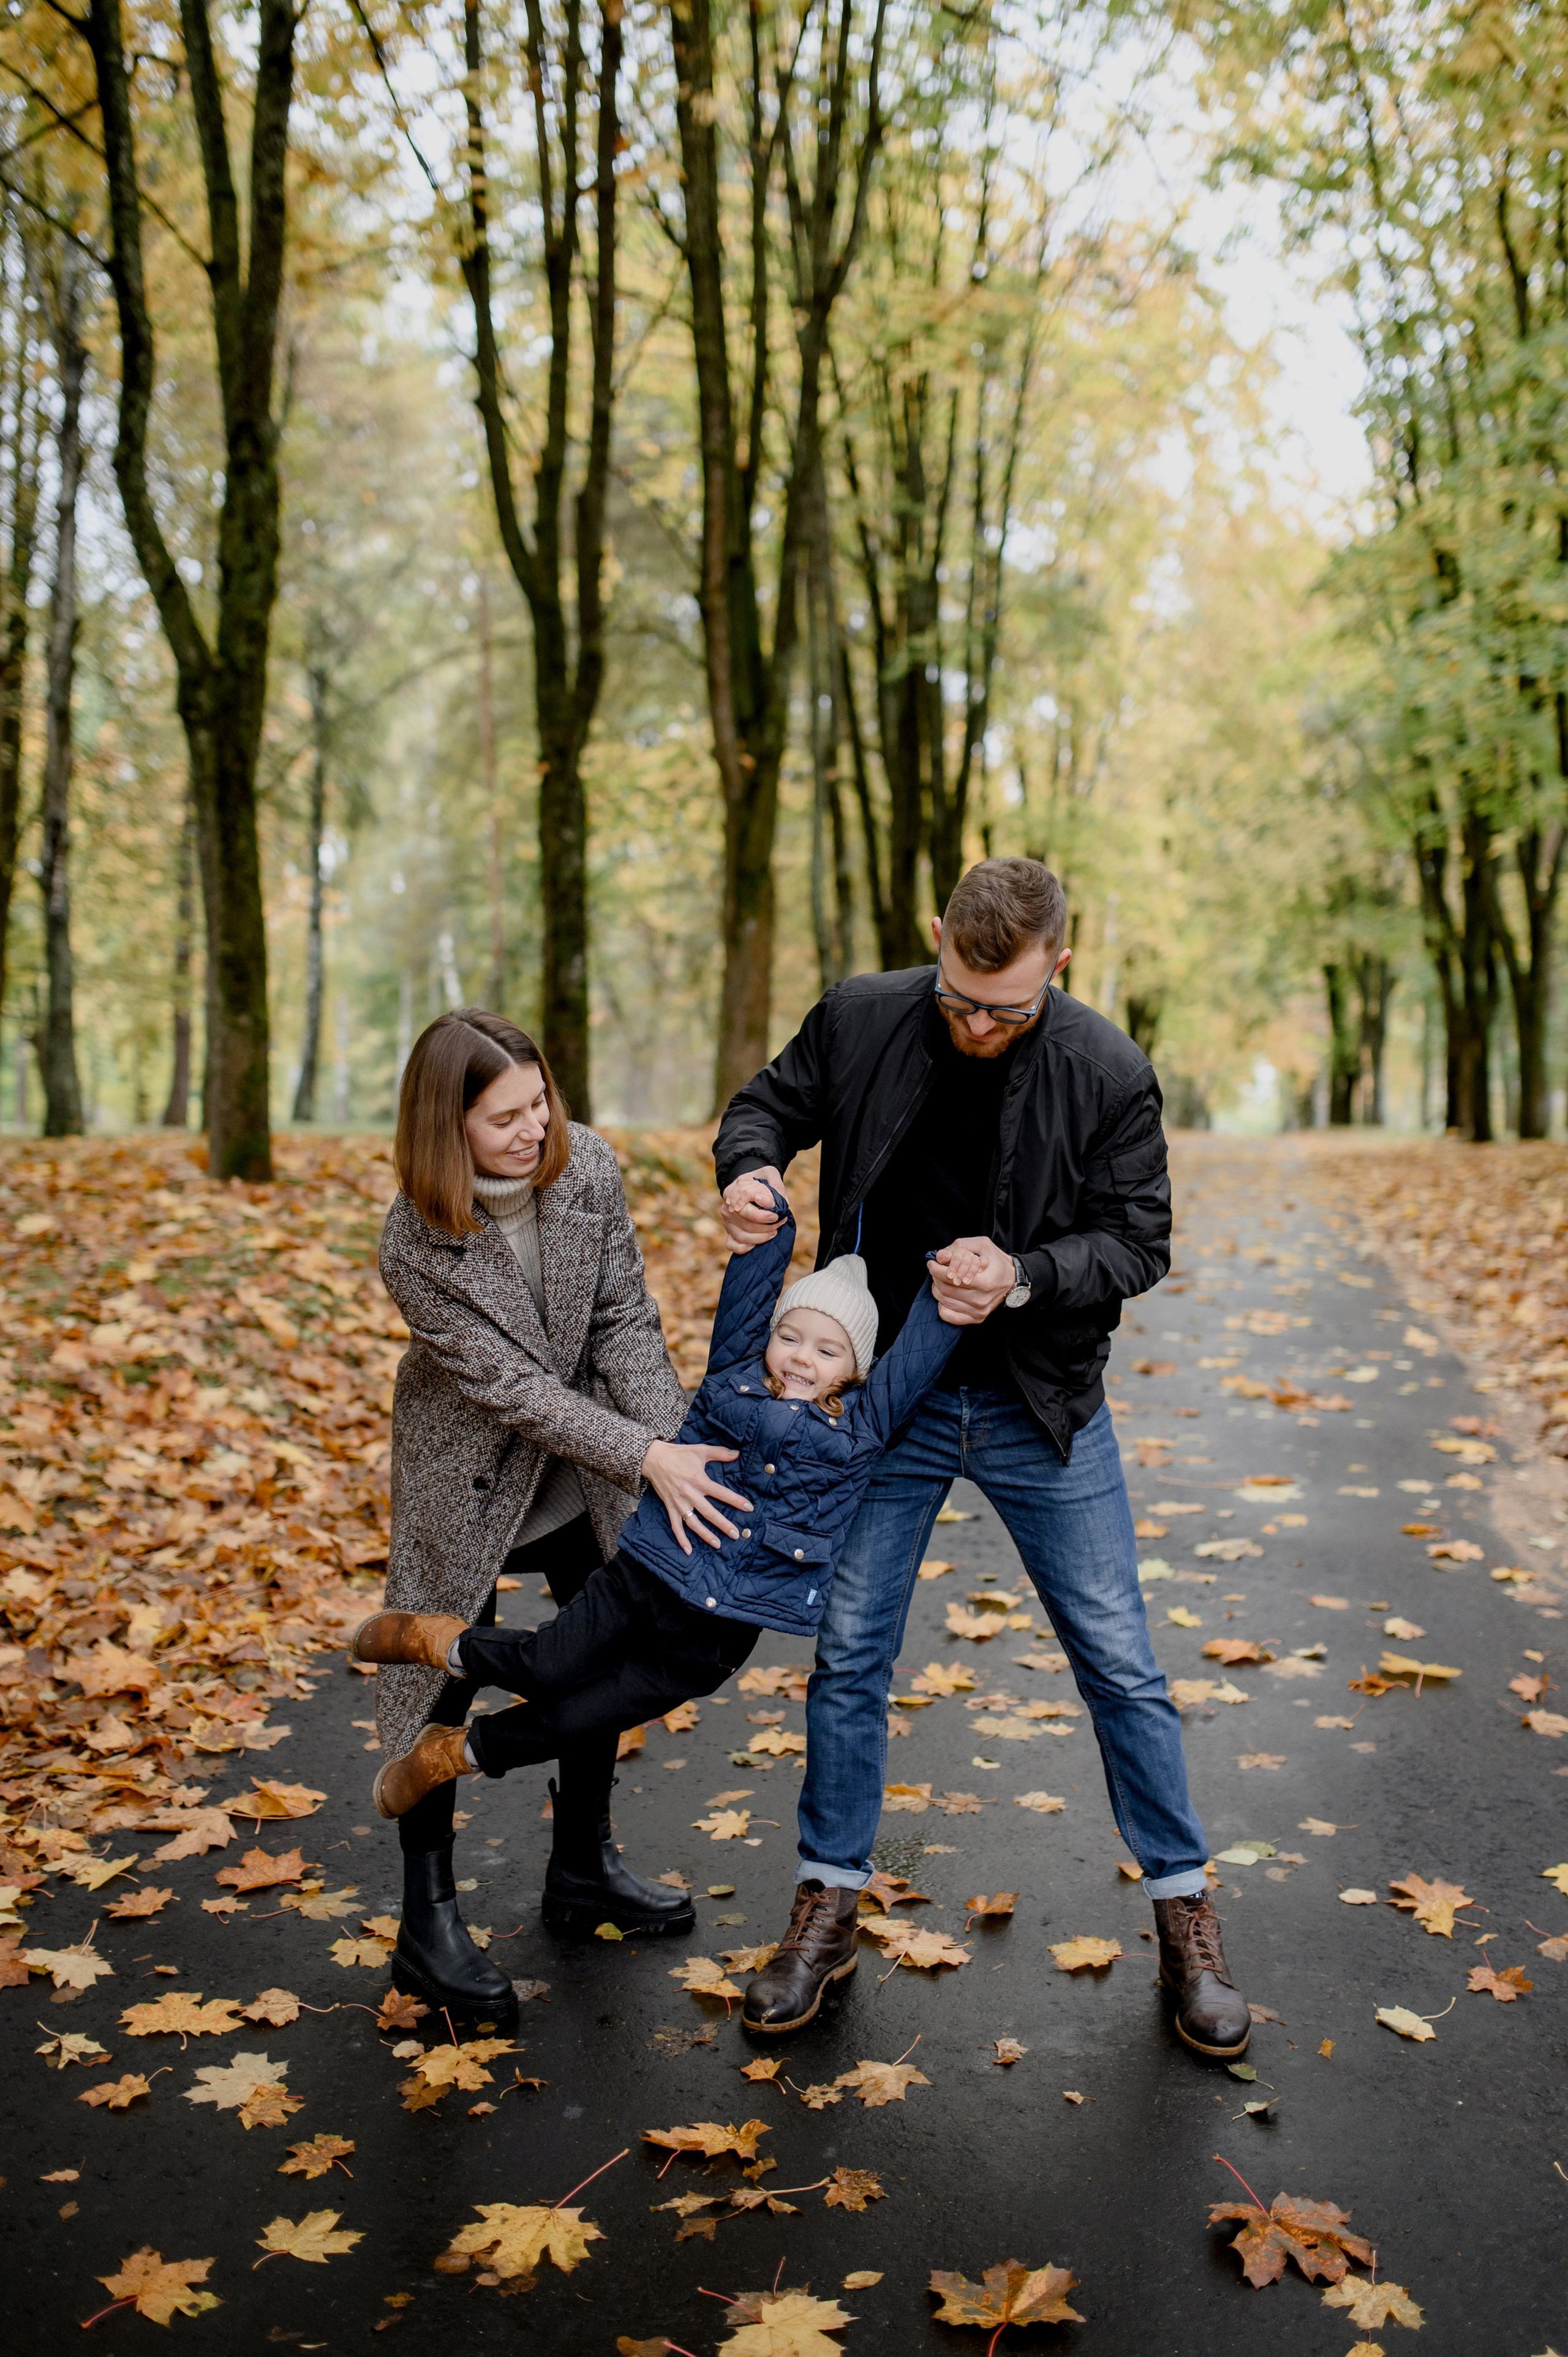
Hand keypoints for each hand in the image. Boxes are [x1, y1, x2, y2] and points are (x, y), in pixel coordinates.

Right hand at [641, 1438, 752, 1554]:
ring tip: (718, 1544)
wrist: (653, 1459)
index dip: (735, 1500)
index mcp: (699, 1480)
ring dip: (705, 1535)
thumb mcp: (700, 1450)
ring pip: (693, 1522)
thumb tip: (737, 1454)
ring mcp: (679, 1502)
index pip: (721, 1493)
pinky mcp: (670, 1507)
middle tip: (735, 1534)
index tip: (748, 1508)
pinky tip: (689, 1550)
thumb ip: (720, 1453)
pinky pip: (676, 1525)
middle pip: (709, 1512)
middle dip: (723, 1524)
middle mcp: (689, 1494)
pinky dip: (681, 1539)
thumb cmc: (679, 1454)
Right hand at [720, 1166, 786, 1253]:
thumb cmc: (761, 1180)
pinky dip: (744, 1247)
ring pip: (741, 1235)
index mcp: (736, 1189)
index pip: (745, 1198)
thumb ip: (776, 1185)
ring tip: (774, 1232)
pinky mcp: (729, 1231)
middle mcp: (728, 1205)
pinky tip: (756, 1244)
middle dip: (766, 1225)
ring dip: (761, 1237)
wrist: (751, 1186)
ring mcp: (727, 1220)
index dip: (762, 1209)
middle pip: (745, 1221)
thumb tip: (774, 1204)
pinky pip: (732, 1244)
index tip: (776, 1214)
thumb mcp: (770, 1175)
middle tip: (780, 1222)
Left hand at [929, 1235, 1015, 1325]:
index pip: (950, 1277)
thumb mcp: (983, 1245)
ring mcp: (979, 1311)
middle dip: (936, 1278)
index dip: (936, 1269)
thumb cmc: (996, 1262)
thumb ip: (961, 1246)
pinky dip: (942, 1307)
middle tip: (936, 1270)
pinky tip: (945, 1297)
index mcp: (984, 1281)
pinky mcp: (977, 1318)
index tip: (932, 1263)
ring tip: (940, 1280)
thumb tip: (940, 1255)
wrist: (1012, 1280)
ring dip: (937, 1290)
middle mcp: (981, 1299)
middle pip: (945, 1290)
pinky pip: (950, 1317)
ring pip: (945, 1302)